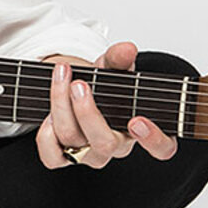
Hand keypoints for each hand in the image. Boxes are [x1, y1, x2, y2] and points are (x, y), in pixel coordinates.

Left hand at [35, 41, 177, 168]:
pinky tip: (47, 113)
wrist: (74, 89)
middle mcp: (116, 147)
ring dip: (61, 105)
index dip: (153, 139)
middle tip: (79, 84)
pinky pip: (52, 157)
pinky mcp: (62, 158)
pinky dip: (45, 135)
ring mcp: (89, 155)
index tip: (137, 120)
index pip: (162, 148)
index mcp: (140, 130)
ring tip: (61, 76)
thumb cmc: (101, 84)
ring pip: (74, 141)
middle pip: (105, 142)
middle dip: (88, 112)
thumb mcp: (112, 68)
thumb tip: (127, 49)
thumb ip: (120, 58)